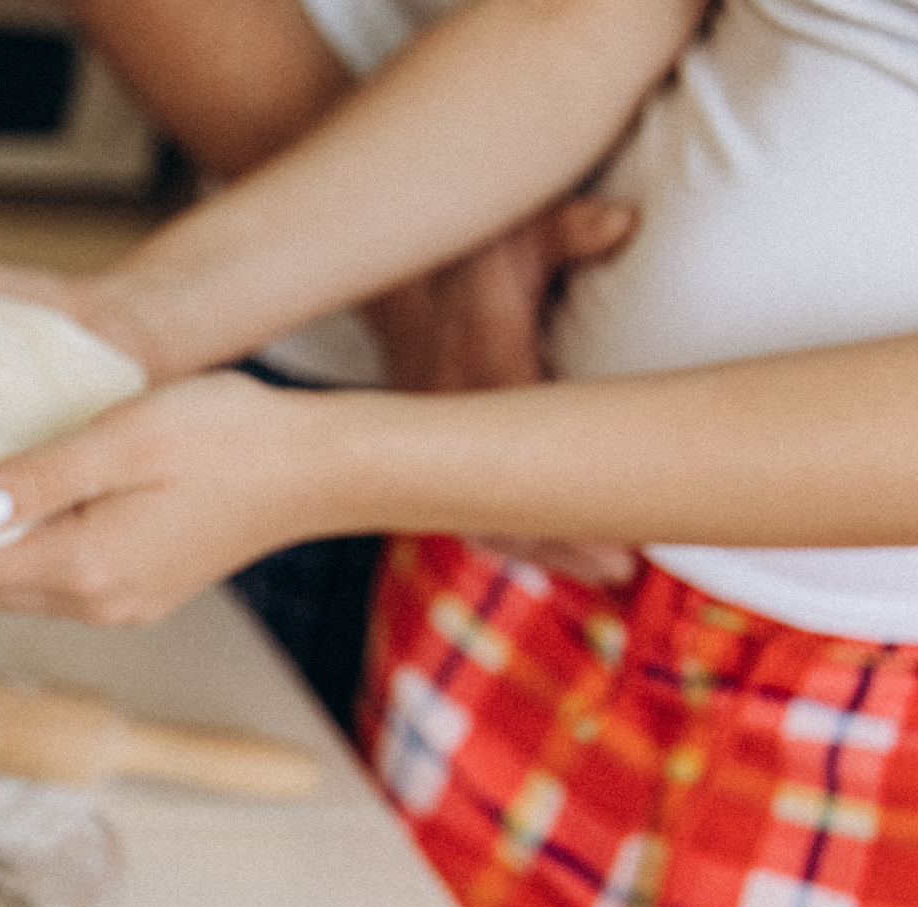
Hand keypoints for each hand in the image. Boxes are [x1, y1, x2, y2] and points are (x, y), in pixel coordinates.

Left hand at [0, 369, 323, 625]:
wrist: (318, 468)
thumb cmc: (231, 437)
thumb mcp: (125, 436)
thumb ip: (42, 474)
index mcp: (86, 567)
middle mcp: (97, 603)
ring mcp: (121, 605)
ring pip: (17, 588)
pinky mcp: (139, 592)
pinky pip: (54, 581)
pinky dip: (17, 555)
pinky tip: (1, 518)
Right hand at [364, 194, 642, 586]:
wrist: (392, 269)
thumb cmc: (467, 248)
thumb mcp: (513, 228)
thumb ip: (566, 229)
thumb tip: (621, 224)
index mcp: (466, 364)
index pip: (517, 442)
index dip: (561, 490)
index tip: (612, 524)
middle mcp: (436, 414)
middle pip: (492, 499)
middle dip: (556, 542)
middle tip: (623, 570)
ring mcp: (423, 443)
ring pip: (474, 514)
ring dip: (538, 548)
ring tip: (607, 573)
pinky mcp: (423, 456)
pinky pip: (461, 508)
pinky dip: (510, 537)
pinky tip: (559, 555)